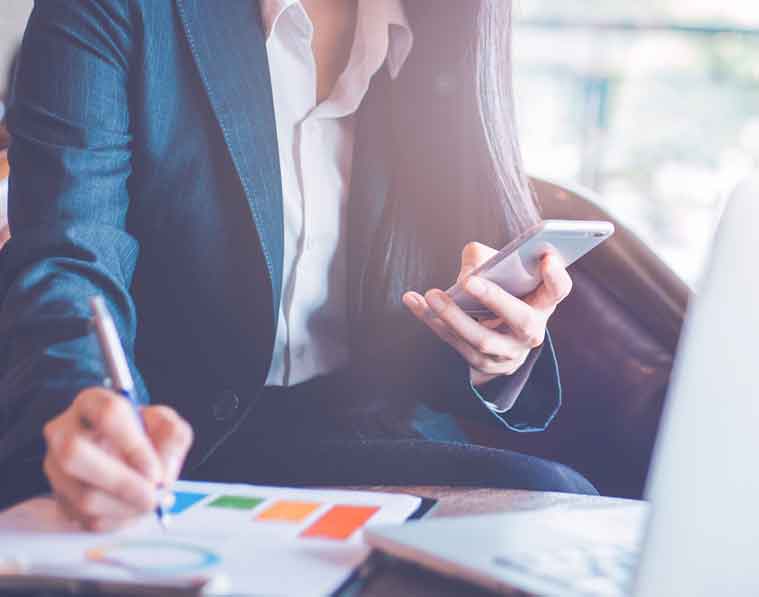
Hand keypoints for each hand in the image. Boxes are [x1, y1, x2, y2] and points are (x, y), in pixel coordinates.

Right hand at [43, 388, 192, 531]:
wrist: (121, 452)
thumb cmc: (142, 433)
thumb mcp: (165, 424)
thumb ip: (173, 436)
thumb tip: (163, 469)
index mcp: (91, 402)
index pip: (108, 415)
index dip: (134, 446)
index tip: (156, 472)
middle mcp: (64, 431)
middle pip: (75, 455)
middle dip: (121, 484)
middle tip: (152, 497)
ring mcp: (55, 467)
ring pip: (82, 495)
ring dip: (125, 507)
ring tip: (150, 503)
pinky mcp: (59, 497)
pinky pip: (86, 519)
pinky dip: (118, 521)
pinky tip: (135, 510)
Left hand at [403, 241, 571, 385]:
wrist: (496, 335)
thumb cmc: (499, 290)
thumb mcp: (500, 272)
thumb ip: (486, 259)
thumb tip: (469, 272)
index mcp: (543, 303)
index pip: (558, 289)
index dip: (555, 275)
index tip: (546, 256)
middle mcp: (531, 331)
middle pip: (521, 319)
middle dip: (495, 300)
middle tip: (470, 281)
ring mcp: (508, 352)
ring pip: (482, 338)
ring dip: (453, 315)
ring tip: (431, 294)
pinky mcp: (483, 364)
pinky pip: (455, 343)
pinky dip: (432, 321)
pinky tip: (412, 301)